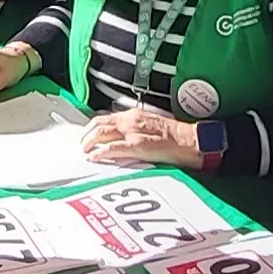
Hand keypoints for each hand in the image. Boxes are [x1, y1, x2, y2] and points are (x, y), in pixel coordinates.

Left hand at [80, 102, 207, 169]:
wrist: (191, 140)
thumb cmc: (176, 136)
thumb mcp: (151, 126)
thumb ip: (134, 129)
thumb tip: (120, 137)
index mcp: (134, 116)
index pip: (105, 117)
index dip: (91, 126)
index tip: (85, 134)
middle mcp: (130, 121)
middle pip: (98, 123)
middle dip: (85, 134)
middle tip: (81, 145)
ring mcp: (133, 133)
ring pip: (102, 132)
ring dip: (89, 142)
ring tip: (84, 151)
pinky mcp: (137, 146)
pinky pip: (113, 148)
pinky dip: (100, 152)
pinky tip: (94, 157)